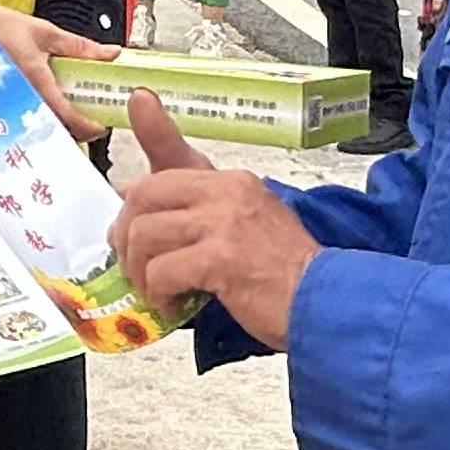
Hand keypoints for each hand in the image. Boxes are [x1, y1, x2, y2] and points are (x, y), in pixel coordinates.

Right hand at [0, 4, 115, 137]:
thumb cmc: (3, 30)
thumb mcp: (47, 33)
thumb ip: (81, 47)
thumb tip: (111, 53)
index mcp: (36, 82)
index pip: (68, 116)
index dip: (89, 126)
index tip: (103, 124)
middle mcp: (25, 99)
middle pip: (59, 128)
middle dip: (81, 129)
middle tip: (97, 117)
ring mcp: (16, 104)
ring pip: (47, 125)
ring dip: (66, 123)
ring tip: (81, 109)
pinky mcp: (11, 103)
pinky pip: (36, 117)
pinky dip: (52, 115)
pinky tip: (60, 102)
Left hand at [111, 92, 320, 347]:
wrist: (323, 300)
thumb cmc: (284, 274)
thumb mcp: (246, 226)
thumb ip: (202, 211)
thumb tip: (143, 200)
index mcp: (232, 182)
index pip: (173, 155)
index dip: (148, 142)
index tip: (127, 147)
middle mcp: (227, 192)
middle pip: (144, 196)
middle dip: (126, 235)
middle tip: (133, 264)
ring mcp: (224, 222)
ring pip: (145, 234)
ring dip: (140, 271)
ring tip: (155, 292)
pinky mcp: (221, 258)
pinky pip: (162, 271)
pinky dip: (159, 294)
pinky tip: (172, 306)